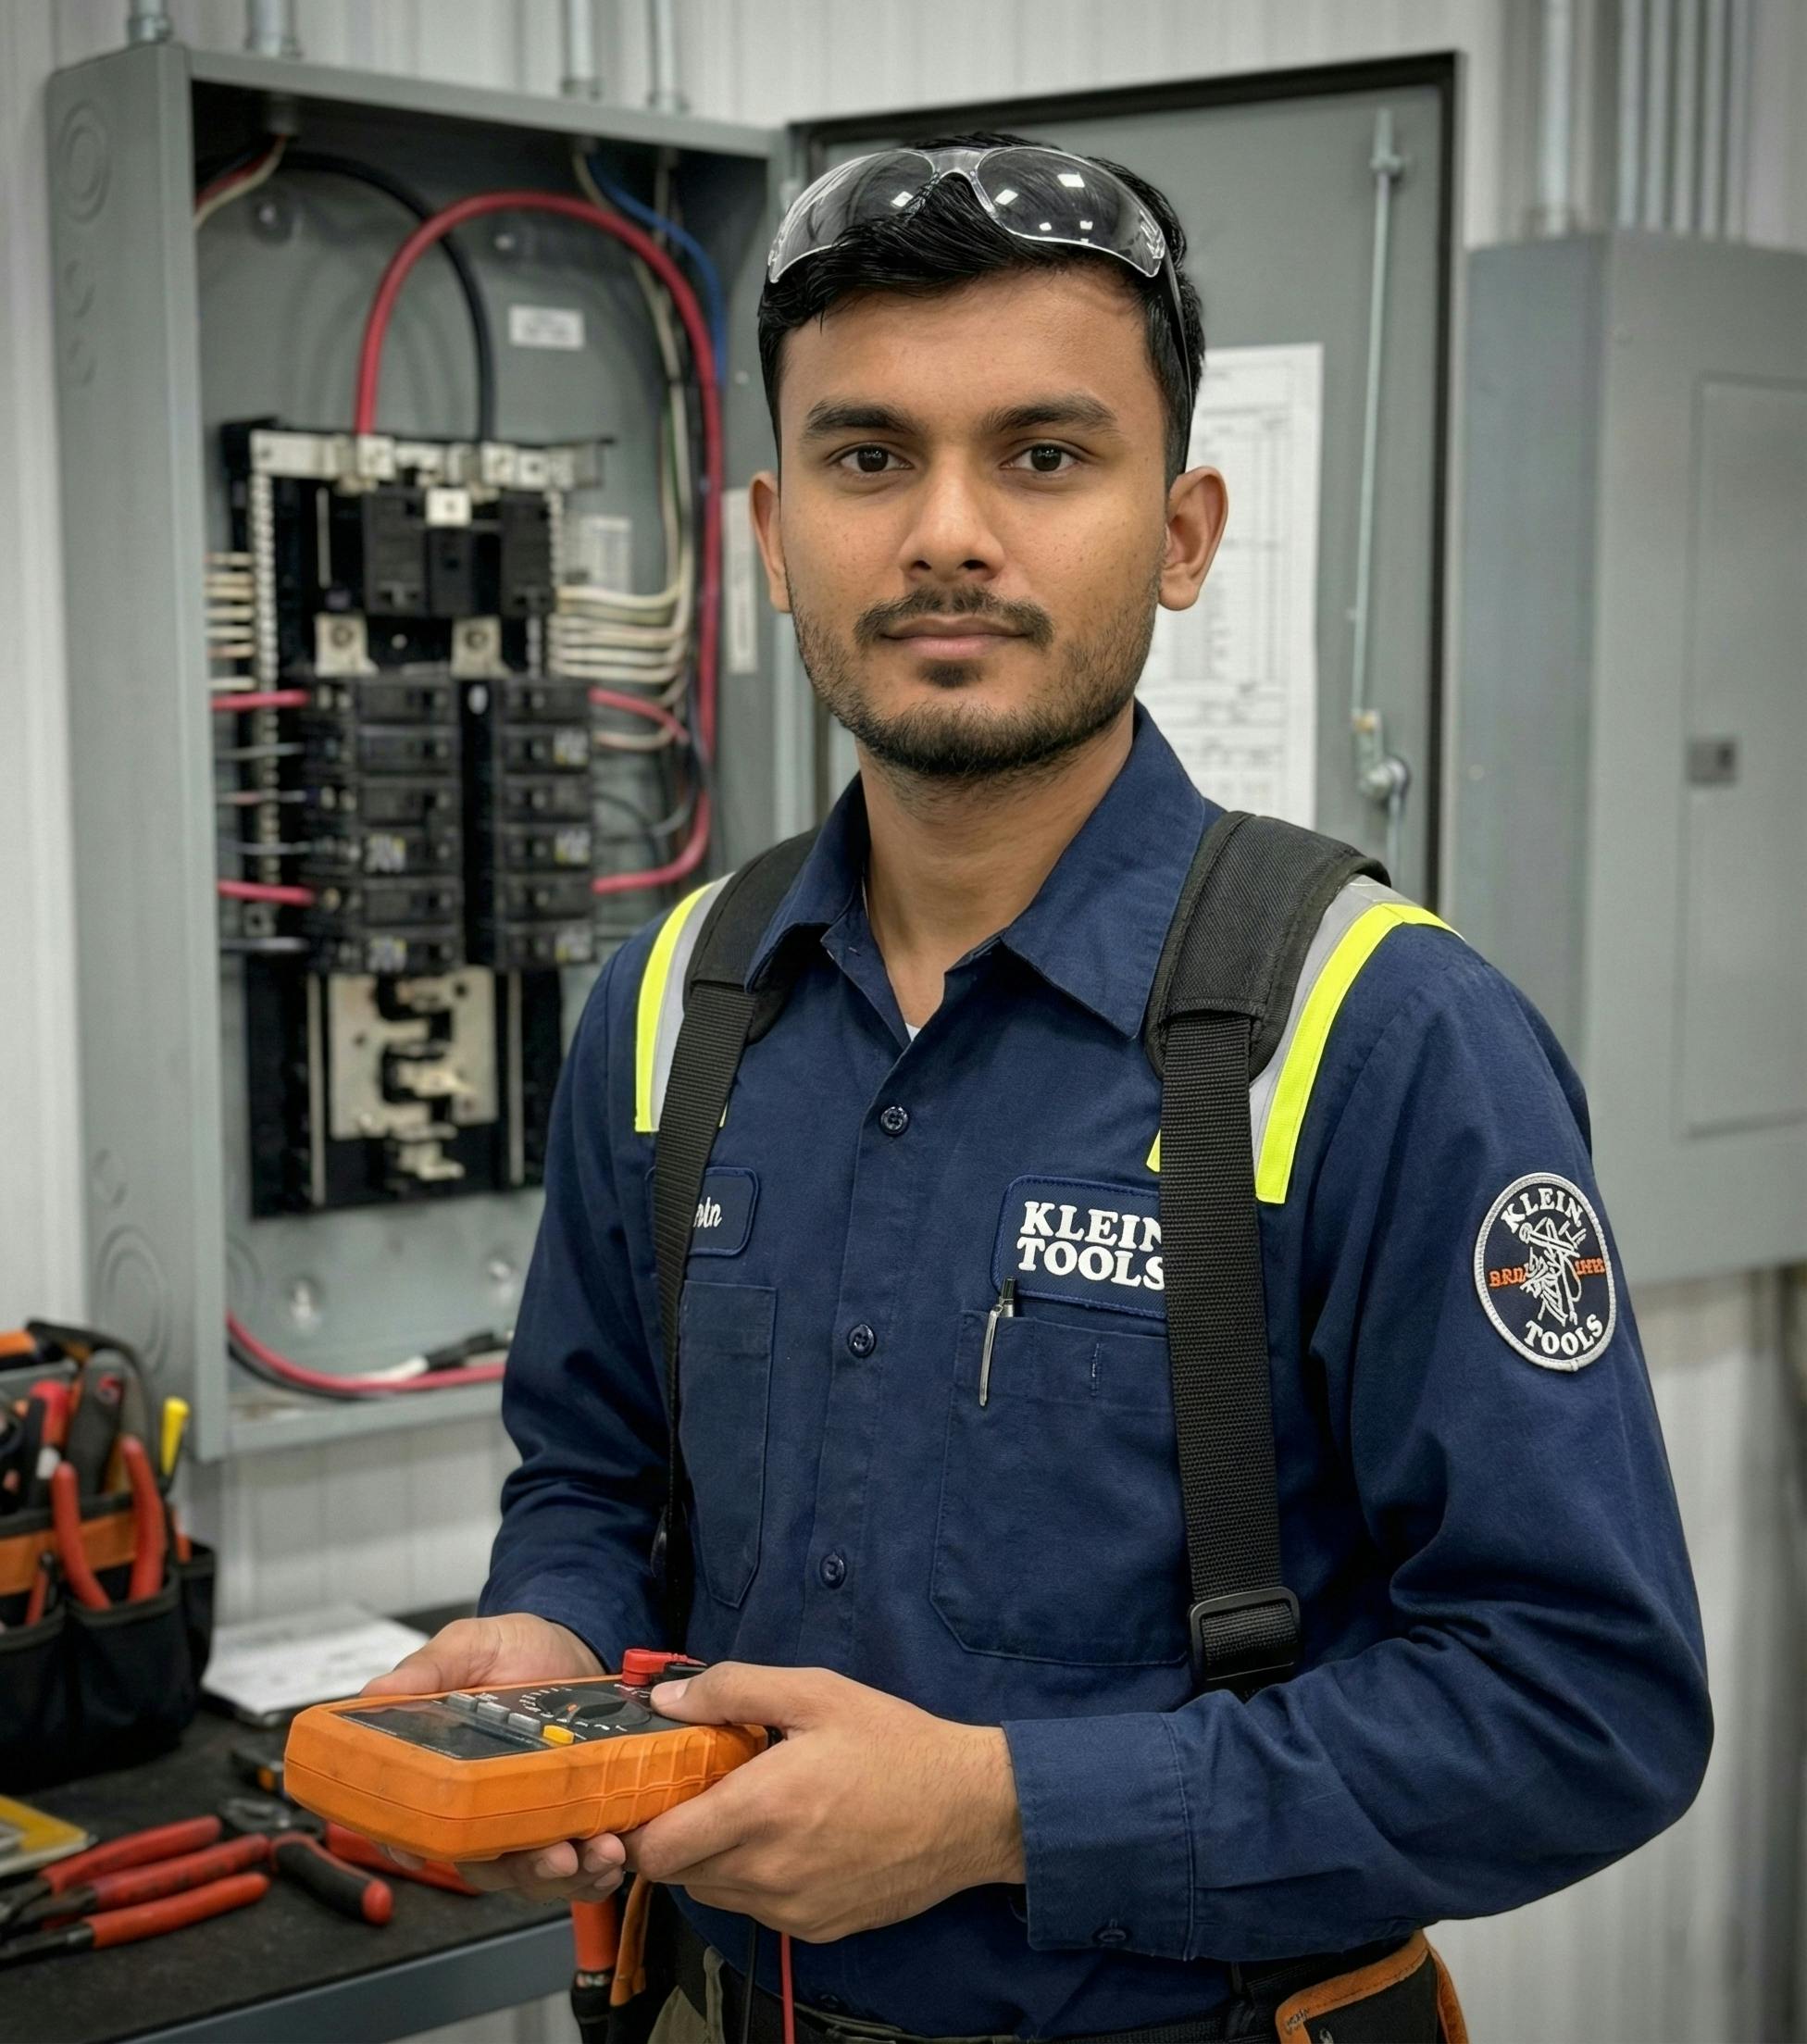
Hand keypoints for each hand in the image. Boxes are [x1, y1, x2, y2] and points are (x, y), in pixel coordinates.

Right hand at [358, 1612, 625, 1904]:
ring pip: (532, 1874)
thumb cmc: (514, 1649)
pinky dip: (594, 1871)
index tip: (437, 1857)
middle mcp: (480, 1810)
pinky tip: (612, 1859)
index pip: (414, 1828)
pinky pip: (577, 1866)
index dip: (418, 1849)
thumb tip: (374, 1695)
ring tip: (598, 1854)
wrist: (575, 1644)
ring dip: (565, 1875)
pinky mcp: (570, 1820)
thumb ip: (429, 1670)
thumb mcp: (469, 1646)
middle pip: (484, 1865)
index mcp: (444, 1778)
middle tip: (555, 1856)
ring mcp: (527, 1821)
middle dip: (520, 1869)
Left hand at [621, 1663, 1023, 1942]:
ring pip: (714, 1893)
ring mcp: (791, 1910)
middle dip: (677, 1834)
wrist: (970, 1810)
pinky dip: (754, 1880)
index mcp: (759, 1810)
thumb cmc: (892, 1742)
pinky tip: (790, 1839)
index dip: (640, 1822)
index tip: (653, 1790)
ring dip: (712, 1859)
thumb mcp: (815, 1691)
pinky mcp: (815, 1929)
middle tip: (704, 1790)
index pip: (655, 1849)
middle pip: (677, 1874)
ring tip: (750, 1812)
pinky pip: (756, 1909)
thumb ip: (732, 1689)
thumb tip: (663, 1699)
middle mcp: (766, 1873)